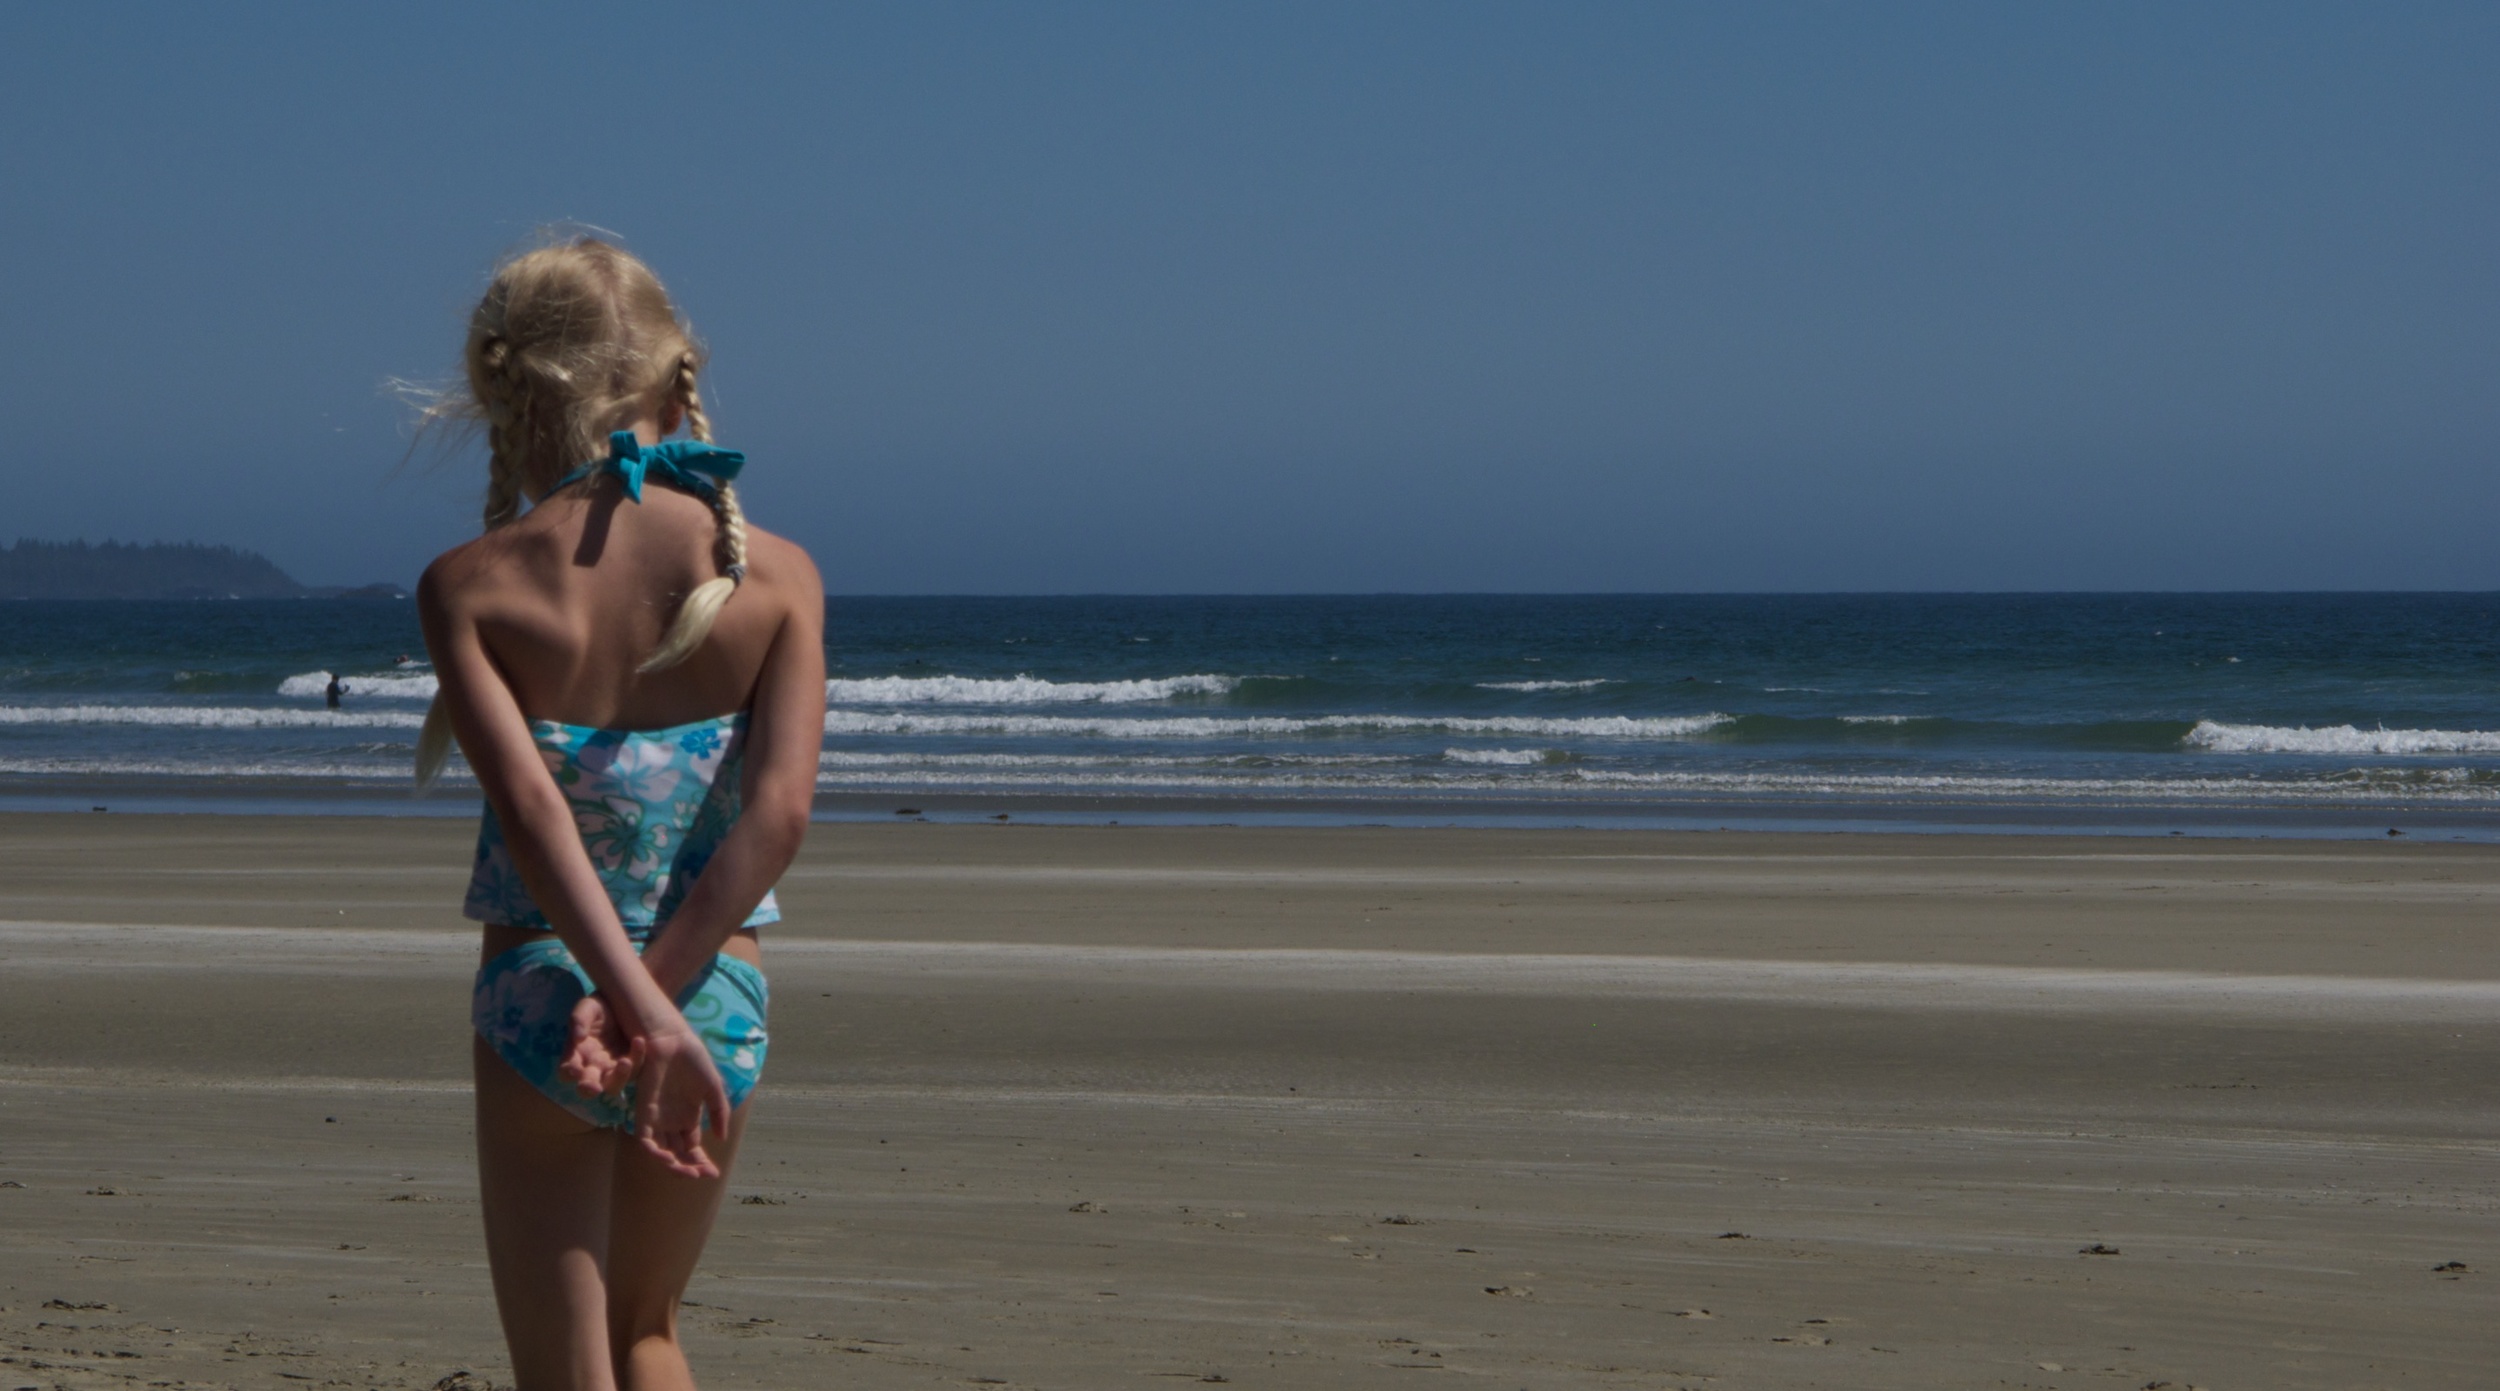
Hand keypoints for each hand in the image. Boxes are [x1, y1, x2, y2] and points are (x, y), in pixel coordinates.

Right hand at [558, 994, 632, 1098]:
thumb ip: (579, 1019)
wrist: (626, 1002)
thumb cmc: (600, 1007)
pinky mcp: (634, 1065)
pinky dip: (637, 1057)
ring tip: (624, 1062)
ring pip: (613, 1086)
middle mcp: (593, 1067)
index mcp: (576, 1055)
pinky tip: (638, 1041)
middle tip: (594, 1087)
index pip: (566, 1072)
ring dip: (618, 1078)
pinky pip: (636, 1069)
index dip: (568, 1074)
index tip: (575, 1069)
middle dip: (589, 1089)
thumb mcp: (588, 1007)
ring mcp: (613, 1069)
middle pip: (587, 1088)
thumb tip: (577, 1037)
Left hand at [623, 1023, 733, 1179]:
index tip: (713, 1173)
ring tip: (686, 1172)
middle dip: (689, 1168)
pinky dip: (654, 1152)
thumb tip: (722, 1138)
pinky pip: (645, 1139)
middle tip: (701, 1176)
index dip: (701, 1163)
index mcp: (688, 1118)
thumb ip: (719, 1113)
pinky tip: (668, 1159)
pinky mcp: (644, 1112)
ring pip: (662, 1152)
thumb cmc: (693, 1060)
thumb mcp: (713, 1088)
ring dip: (672, 1165)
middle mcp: (672, 1122)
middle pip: (678, 1155)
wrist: (672, 1041)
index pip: (693, 1149)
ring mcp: (657, 1119)